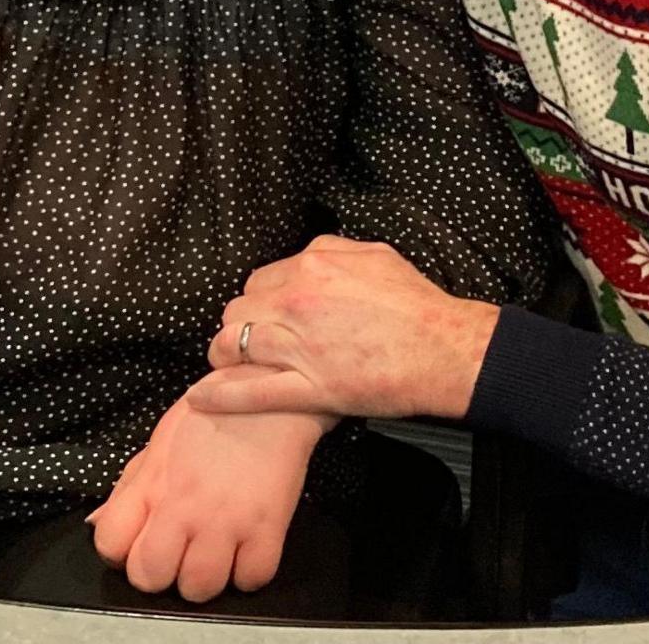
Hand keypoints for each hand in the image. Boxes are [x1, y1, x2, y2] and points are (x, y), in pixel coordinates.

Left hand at [87, 391, 330, 602]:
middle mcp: (185, 507)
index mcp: (153, 484)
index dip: (122, 552)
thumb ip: (128, 489)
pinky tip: (245, 550)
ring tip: (214, 554)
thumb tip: (97, 524)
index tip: (140, 543)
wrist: (268, 386)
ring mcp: (227, 520)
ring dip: (204, 579)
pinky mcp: (269, 527)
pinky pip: (252, 580)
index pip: (111, 546)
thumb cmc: (212, 413)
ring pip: (199, 589)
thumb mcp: (158, 443)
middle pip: (150, 577)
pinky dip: (248, 573)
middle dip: (160, 573)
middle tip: (178, 553)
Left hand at [191, 236, 500, 420]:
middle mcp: (298, 301)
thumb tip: (314, 254)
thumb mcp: (376, 256)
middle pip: (238, 311)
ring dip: (224, 355)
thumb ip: (336, 250)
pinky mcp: (309, 388)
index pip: (259, 281)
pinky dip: (220, 394)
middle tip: (246, 340)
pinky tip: (201, 397)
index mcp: (314, 266)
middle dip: (239, 325)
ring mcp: (300, 346)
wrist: (446, 349)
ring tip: (225, 364)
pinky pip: (250, 391)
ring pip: (235, 346)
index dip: (258, 301)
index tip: (263, 314)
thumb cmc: (419, 307)